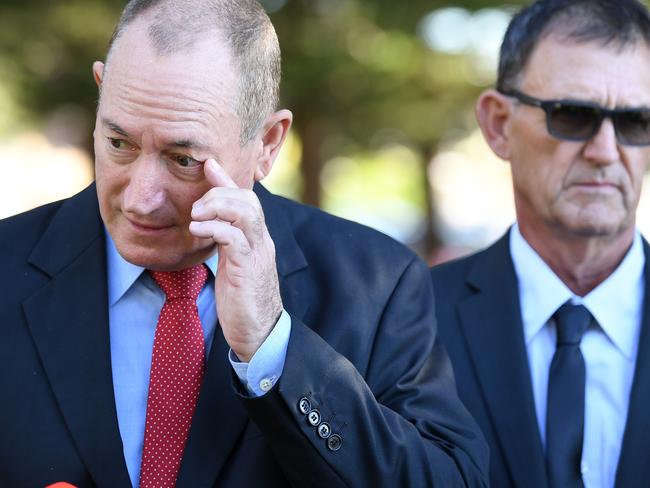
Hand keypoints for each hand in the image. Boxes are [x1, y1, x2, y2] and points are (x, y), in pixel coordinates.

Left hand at [189, 159, 282, 361]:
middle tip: (197, 204)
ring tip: (196, 214)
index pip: (246, 199)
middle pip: (248, 199)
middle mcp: (261, 240)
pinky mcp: (248, 269)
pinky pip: (235, 238)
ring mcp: (257, 253)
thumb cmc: (243, 299)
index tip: (208, 163)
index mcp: (257, 238)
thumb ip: (225, 241)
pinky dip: (215, 227)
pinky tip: (198, 229)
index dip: (227, 180)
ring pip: (246, 212)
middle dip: (220, 191)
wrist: (260, 333)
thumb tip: (210, 225)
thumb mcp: (232, 264)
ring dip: (217, 205)